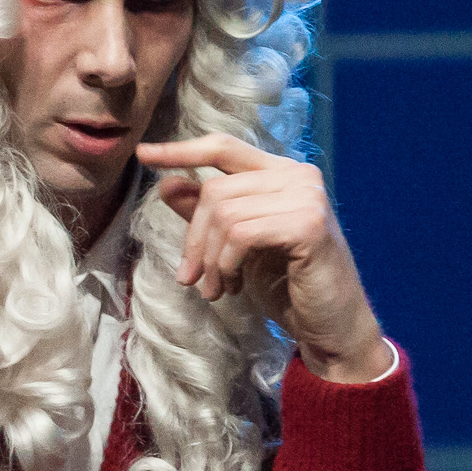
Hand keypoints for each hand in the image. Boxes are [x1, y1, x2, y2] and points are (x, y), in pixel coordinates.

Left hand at [138, 135, 390, 381]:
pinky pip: (241, 235)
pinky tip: (233, 287)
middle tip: (190, 278)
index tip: (142, 153)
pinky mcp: (308, 223)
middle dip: (194, 239)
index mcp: (279, 173)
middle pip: (215, 190)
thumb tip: (167, 184)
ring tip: (216, 288)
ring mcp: (307, 196)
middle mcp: (298, 175)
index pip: (224, 147)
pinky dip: (227, 265)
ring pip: (225, 214)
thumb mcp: (234, 246)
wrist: (328, 323)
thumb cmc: (284, 283)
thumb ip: (206, 214)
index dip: (181, 150)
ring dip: (211, 261)